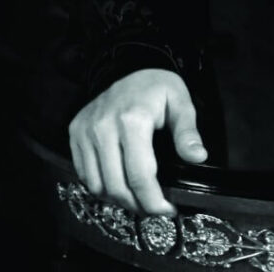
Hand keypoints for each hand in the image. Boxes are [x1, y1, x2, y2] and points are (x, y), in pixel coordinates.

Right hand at [68, 68, 207, 215]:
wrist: (128, 65)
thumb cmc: (156, 87)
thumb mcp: (180, 101)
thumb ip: (187, 131)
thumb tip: (197, 157)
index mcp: (132, 120)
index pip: (140, 176)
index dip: (154, 201)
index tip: (168, 210)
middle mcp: (103, 126)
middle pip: (117, 186)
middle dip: (138, 206)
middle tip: (154, 208)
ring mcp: (86, 130)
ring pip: (97, 185)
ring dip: (118, 199)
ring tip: (137, 197)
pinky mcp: (76, 132)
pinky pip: (84, 174)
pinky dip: (100, 186)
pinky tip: (118, 182)